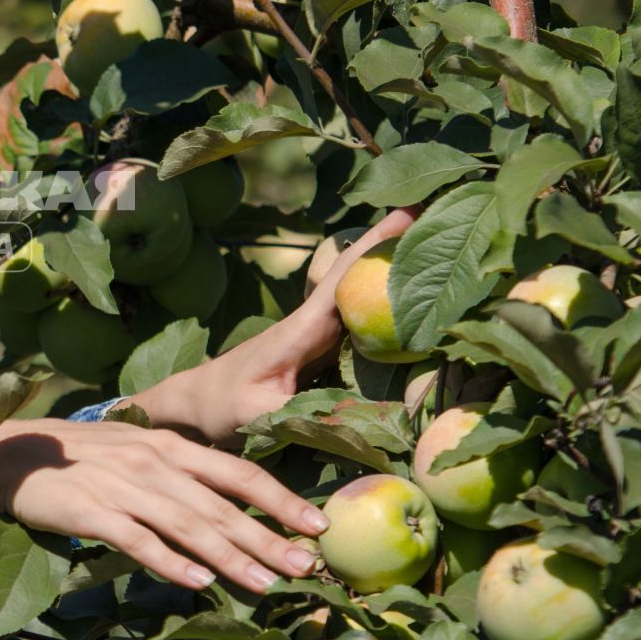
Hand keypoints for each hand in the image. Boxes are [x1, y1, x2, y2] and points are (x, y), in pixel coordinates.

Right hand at [0, 418, 327, 594]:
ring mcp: (122, 488)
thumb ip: (183, 475)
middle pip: (222, 505)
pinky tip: (197, 583)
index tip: (317, 525)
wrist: (12, 454)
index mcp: (170, 445)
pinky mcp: (91, 512)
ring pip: (188, 526)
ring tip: (267, 586)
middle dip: (269, 538)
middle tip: (309, 567)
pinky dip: (169, 562)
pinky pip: (138, 542)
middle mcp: (153, 463)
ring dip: (231, 559)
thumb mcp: (139, 452)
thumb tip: (234, 508)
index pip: (238, 472)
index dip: (280, 499)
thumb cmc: (84, 458)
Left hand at [127, 206, 420, 446]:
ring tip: (442, 247)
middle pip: (361, 277)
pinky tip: (415, 301)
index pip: (342, 279)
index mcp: (299, 329)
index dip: (374, 247)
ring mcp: (318, 336)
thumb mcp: (254, 417)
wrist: (193, 404)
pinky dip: (388, 307)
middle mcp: (312, 323)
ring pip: (363, 297)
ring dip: (396, 272)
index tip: (410, 212)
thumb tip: (359, 427)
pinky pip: (361, 324)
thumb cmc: (218, 406)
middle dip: (399, 247)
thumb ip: (301, 419)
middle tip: (447, 216)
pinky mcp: (321, 352)